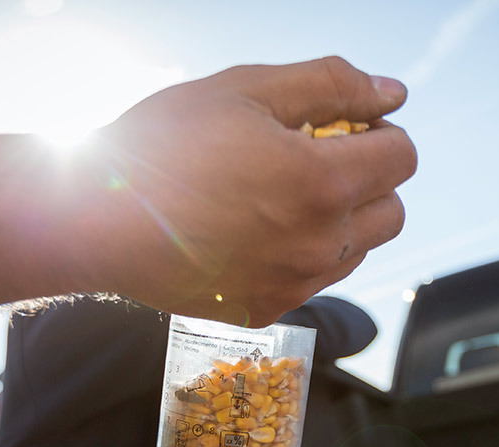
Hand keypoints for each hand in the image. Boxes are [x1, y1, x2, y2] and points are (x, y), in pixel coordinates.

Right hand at [81, 56, 416, 327]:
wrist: (96, 220)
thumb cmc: (161, 147)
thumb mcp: (244, 90)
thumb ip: (330, 84)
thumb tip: (392, 94)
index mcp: (321, 182)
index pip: (402, 157)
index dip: (380, 133)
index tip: (344, 128)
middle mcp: (317, 243)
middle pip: (392, 213)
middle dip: (370, 181)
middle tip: (318, 161)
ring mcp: (290, 285)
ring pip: (355, 252)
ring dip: (341, 221)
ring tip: (283, 199)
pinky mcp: (261, 310)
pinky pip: (311, 282)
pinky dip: (302, 256)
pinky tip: (256, 234)